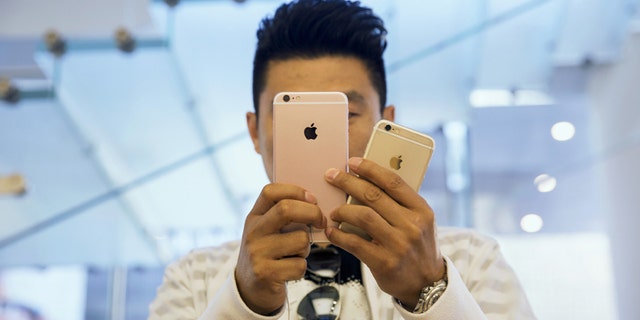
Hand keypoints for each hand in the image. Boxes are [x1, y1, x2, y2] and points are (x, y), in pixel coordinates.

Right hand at [235, 183, 325, 314]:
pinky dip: (301, 268)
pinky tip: (290, 270)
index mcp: (254, 217)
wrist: (249, 289)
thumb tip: (315, 203)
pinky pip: (299, 264)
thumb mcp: (267, 231)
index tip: (312, 198)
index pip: (271, 191)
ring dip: (306, 247)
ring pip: (300, 239)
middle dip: (312, 213)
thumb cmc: (267, 254)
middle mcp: (253, 232)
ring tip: (296, 253)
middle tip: (321, 222)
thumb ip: (283, 216)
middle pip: (286, 209)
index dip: (295, 190)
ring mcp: (257, 252)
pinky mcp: (265, 273)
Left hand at [324, 157, 444, 307]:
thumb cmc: (417, 248)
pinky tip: (332, 231)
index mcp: (421, 210)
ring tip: (334, 212)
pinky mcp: (384, 262)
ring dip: (342, 210)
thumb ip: (399, 204)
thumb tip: (366, 182)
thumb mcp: (420, 222)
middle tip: (331, 176)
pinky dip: (339, 235)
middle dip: (348, 182)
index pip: (393, 181)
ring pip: (362, 216)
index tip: (352, 162)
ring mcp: (398, 244)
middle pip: (373, 195)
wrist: (426, 285)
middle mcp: (412, 225)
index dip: (370, 168)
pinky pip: (354, 242)